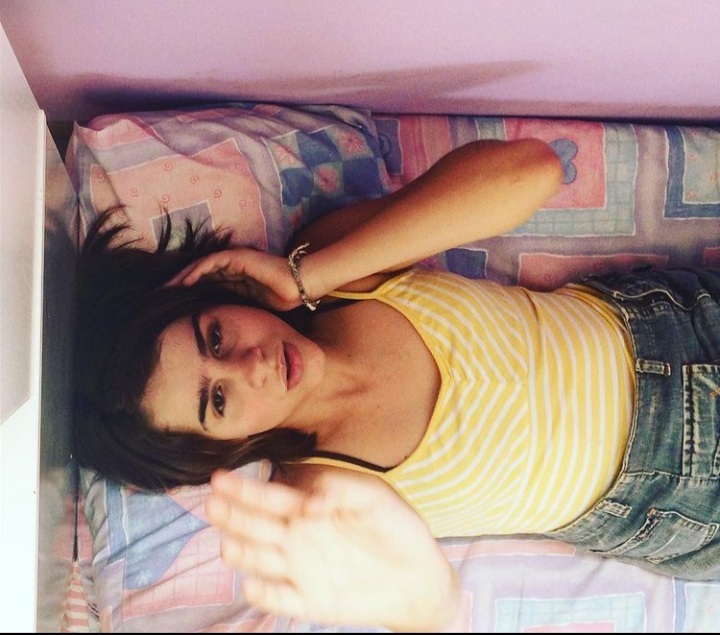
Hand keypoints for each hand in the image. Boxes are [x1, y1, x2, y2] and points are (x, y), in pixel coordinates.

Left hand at [167, 248, 302, 311]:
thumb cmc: (283, 299)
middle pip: (200, 274)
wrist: (300, 286)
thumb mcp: (253, 307)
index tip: (173, 306)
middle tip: (161, 296)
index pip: (207, 284)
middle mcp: (233, 268)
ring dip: (182, 277)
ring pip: (201, 267)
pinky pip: (211, 263)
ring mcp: (235, 260)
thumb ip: (238, 308)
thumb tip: (222, 325)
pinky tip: (183, 282)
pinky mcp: (238, 257)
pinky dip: (196, 271)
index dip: (190, 293)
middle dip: (180, 284)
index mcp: (236, 279)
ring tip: (166, 288)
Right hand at [205, 468, 459, 631]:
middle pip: (257, 525)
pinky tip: (253, 586)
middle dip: (234, 515)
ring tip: (228, 546)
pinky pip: (280, 599)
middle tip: (213, 505)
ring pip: (260, 560)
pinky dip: (265, 595)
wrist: (419, 575)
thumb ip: (338, 490)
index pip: (273, 495)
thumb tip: (307, 500)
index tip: (221, 479)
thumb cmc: (396, 526)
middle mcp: (297, 535)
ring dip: (243, 553)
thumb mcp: (373, 496)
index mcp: (309, 505)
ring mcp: (300, 568)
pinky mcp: (309, 600)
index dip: (247, 488)